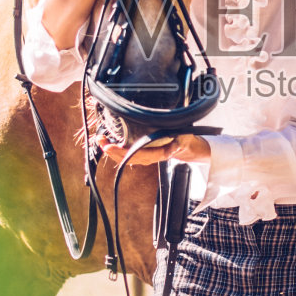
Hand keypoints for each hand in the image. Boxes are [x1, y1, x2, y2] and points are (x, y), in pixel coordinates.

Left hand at [96, 134, 211, 165]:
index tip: (112, 146)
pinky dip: (119, 152)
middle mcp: (152, 156)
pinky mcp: (146, 153)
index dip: (125, 151)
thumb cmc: (189, 140)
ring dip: (114, 151)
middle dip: (114, 151)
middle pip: (130, 157)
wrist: (194, 148)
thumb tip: (174, 145)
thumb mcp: (188, 137)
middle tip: (101, 142)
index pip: (138, 154)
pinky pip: (130, 155)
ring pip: (128, 157)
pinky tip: (110, 145)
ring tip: (101, 142)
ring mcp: (148, 156)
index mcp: (160, 152)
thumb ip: (182, 140)